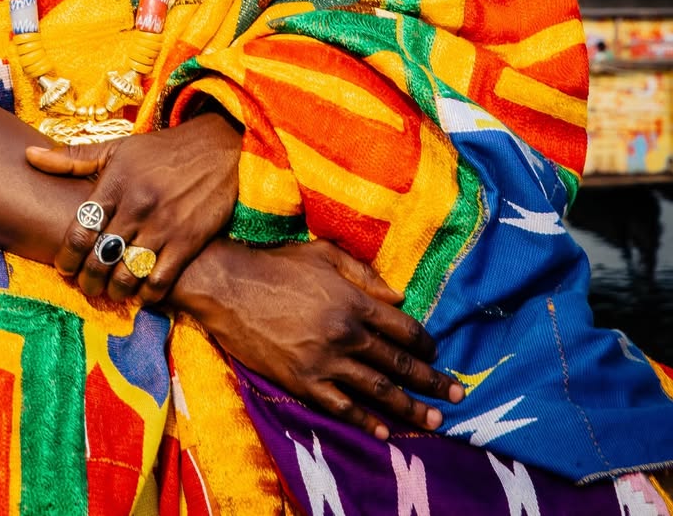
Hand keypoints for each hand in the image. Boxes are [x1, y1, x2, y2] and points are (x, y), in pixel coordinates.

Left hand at [26, 112, 241, 303]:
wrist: (218, 148)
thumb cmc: (161, 151)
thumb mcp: (118, 148)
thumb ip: (73, 158)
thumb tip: (29, 157)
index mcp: (116, 182)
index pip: (80, 229)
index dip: (67, 256)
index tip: (64, 267)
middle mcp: (138, 204)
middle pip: (100, 257)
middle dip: (87, 280)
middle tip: (85, 286)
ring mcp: (164, 224)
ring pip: (127, 274)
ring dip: (114, 290)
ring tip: (111, 291)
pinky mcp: (189, 240)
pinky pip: (159, 280)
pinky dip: (146, 295)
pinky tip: (141, 294)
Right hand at [184, 239, 463, 440]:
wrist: (227, 287)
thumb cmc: (275, 264)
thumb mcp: (322, 254)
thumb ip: (363, 273)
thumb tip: (399, 295)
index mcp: (353, 300)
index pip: (402, 327)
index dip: (424, 342)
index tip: (437, 352)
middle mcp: (345, 333)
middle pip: (398, 363)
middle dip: (431, 380)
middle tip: (458, 394)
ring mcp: (324, 361)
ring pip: (377, 390)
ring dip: (410, 408)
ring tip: (435, 421)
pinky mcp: (302, 381)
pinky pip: (341, 406)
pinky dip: (365, 421)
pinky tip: (383, 432)